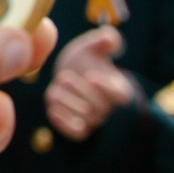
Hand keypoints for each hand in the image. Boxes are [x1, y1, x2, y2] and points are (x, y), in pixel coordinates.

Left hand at [45, 25, 138, 142]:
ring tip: (54, 91)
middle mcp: (110, 108)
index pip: (120, 95)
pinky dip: (65, 125)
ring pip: (87, 121)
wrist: (71, 77)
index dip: (107, 88)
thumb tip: (110, 38)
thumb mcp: (92, 47)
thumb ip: (102, 41)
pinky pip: (77, 134)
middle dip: (82, 94)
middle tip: (64, 77)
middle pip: (101, 109)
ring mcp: (95, 120)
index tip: (91, 76)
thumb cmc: (84, 60)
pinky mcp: (80, 130)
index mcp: (118, 88)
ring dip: (69, 106)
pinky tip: (53, 111)